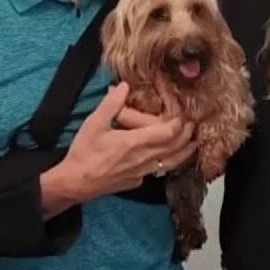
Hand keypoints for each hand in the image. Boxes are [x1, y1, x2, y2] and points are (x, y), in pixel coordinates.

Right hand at [40, 83, 195, 216]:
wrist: (75, 183)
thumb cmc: (84, 153)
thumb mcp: (94, 124)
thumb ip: (111, 104)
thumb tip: (123, 86)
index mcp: (135, 142)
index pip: (168, 132)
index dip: (179, 123)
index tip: (184, 115)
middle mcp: (144, 158)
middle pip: (174, 148)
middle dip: (187, 136)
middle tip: (193, 126)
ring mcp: (142, 173)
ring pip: (171, 163)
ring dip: (184, 152)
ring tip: (193, 144)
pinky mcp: (136, 181)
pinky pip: (158, 171)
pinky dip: (169, 163)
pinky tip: (168, 160)